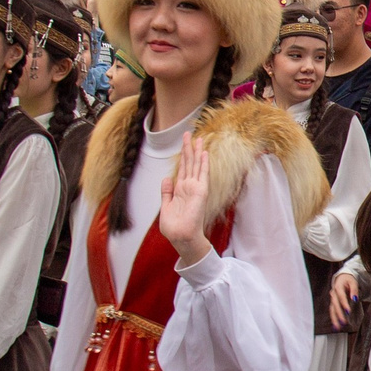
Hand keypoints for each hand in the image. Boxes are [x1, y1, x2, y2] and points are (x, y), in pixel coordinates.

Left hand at [157, 133, 213, 265]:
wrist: (181, 237)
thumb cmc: (174, 227)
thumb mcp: (166, 206)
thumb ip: (167, 192)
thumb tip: (166, 178)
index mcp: (180, 190)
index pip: (182, 169)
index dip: (183, 156)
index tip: (183, 144)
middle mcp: (189, 187)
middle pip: (189, 163)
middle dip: (188, 148)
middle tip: (188, 133)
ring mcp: (196, 188)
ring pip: (196, 165)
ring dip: (197, 151)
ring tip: (198, 138)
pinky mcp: (201, 191)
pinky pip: (203, 174)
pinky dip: (204, 163)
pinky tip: (204, 152)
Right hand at [328, 271, 357, 329]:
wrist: (342, 277)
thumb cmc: (348, 279)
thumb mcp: (353, 281)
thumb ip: (354, 290)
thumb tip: (355, 298)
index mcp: (338, 287)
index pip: (341, 297)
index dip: (344, 304)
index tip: (348, 311)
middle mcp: (334, 294)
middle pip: (335, 305)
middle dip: (339, 314)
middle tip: (343, 322)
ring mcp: (333, 299)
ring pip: (332, 309)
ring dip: (334, 319)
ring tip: (337, 327)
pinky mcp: (333, 303)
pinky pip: (332, 311)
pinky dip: (334, 318)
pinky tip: (336, 326)